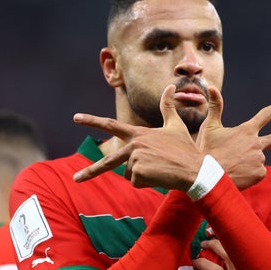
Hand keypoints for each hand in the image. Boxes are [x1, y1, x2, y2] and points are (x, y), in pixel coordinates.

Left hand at [72, 85, 202, 188]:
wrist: (194, 170)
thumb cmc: (185, 148)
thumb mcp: (176, 126)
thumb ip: (168, 107)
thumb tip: (170, 86)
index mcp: (139, 134)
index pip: (111, 125)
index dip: (92, 120)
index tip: (76, 117)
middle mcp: (134, 145)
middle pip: (108, 161)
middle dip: (90, 171)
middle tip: (76, 179)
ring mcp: (135, 160)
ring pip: (129, 173)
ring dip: (142, 175)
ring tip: (160, 169)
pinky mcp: (139, 174)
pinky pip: (136, 182)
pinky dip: (147, 183)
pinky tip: (160, 177)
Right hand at [197, 87, 270, 189]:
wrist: (207, 175)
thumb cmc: (207, 150)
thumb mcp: (210, 127)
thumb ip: (215, 107)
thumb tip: (212, 87)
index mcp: (246, 130)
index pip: (266, 114)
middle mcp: (256, 143)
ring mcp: (259, 159)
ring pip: (257, 160)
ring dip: (247, 163)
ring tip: (232, 166)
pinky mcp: (259, 173)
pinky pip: (256, 174)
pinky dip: (248, 175)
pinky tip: (236, 175)